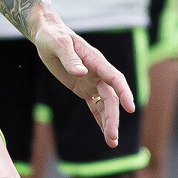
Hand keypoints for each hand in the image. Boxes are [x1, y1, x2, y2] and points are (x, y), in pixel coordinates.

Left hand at [33, 18, 135, 146]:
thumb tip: (82, 73)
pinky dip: (100, 119)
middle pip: (111, 97)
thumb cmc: (53, 36)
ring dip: (109, 122)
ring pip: (106, 104)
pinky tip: (105, 134)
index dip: (124, 92)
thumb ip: (70, 59)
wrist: (47, 35)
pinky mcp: (83, 88)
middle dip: (113, 117)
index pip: (114, 78)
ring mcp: (92, 81)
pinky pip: (95, 106)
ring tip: (112, 142)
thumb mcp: (58, 44)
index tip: (130, 108)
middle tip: (113, 137)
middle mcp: (98, 72)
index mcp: (95, 60)